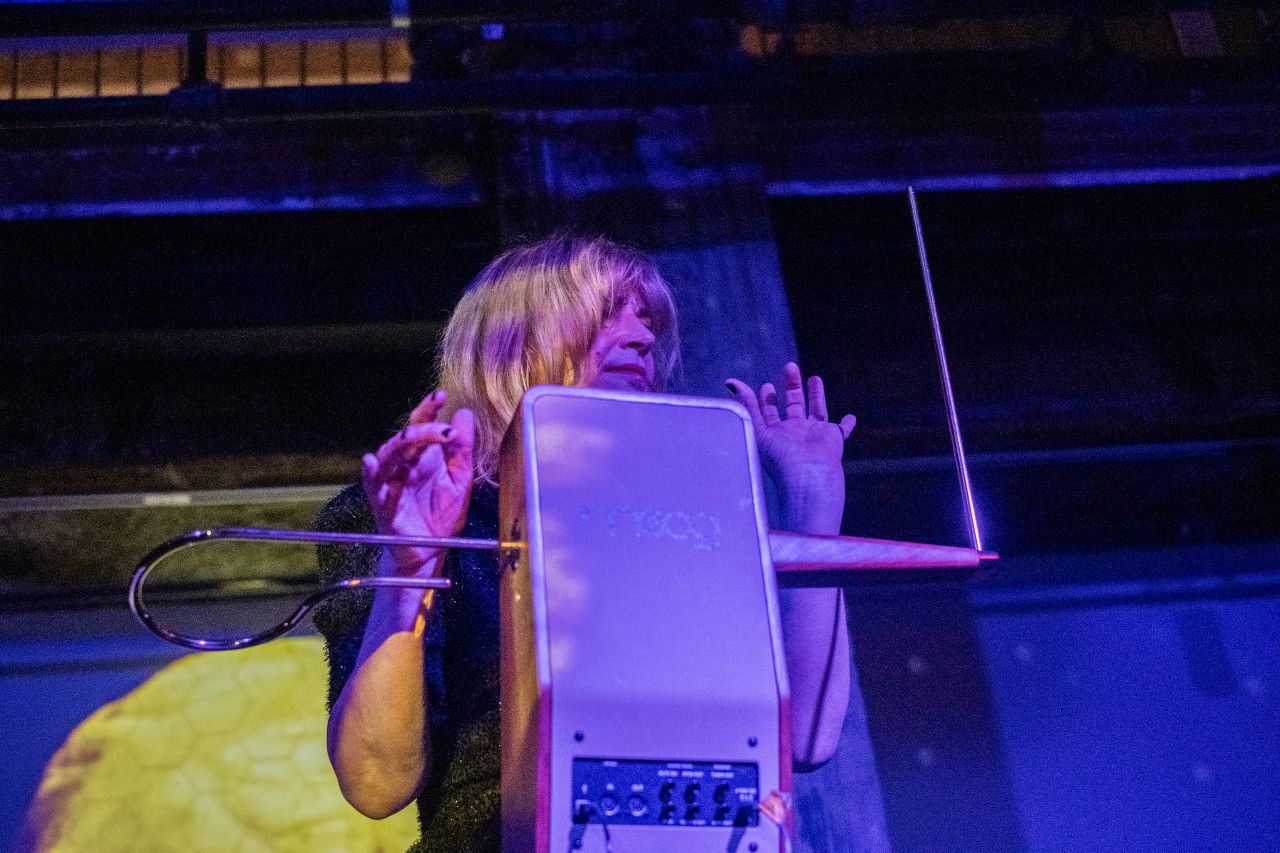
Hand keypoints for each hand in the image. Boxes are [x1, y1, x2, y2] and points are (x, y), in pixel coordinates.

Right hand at [361, 390, 474, 576]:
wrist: (431, 552)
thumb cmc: (441, 516)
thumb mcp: (460, 479)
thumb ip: (462, 449)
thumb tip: (463, 413)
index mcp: (423, 457)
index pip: (421, 425)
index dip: (428, 409)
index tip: (440, 396)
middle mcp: (404, 465)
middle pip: (406, 438)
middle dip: (422, 430)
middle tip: (442, 430)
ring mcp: (391, 483)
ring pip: (387, 456)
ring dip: (398, 445)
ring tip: (411, 437)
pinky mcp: (382, 504)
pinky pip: (372, 486)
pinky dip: (370, 473)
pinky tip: (371, 462)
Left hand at [726, 363, 854, 532]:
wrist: (808, 476)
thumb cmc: (780, 458)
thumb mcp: (756, 428)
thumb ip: (747, 405)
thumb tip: (731, 382)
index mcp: (775, 433)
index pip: (769, 413)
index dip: (766, 399)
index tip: (766, 387)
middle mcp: (795, 433)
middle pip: (793, 406)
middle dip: (791, 387)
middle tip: (789, 368)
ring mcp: (814, 435)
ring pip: (816, 410)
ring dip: (816, 395)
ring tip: (814, 378)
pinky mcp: (833, 437)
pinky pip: (842, 429)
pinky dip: (847, 424)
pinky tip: (850, 417)